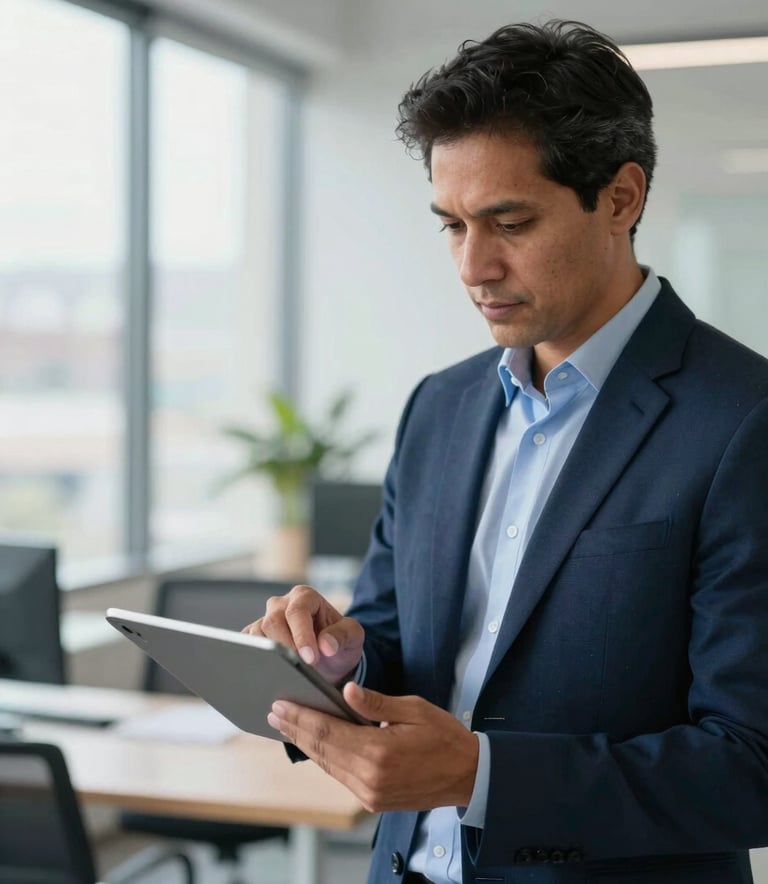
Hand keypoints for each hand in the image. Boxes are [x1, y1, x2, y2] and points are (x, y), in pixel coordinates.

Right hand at [242, 584, 363, 683]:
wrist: (329, 658)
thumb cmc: (340, 643)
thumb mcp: (353, 637)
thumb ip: (343, 635)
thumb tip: (325, 645)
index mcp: (305, 597)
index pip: (298, 612)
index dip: (302, 636)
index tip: (310, 659)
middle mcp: (281, 605)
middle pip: (272, 621)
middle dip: (285, 648)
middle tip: (297, 671)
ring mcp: (264, 621)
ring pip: (255, 635)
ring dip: (267, 656)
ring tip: (283, 676)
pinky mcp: (254, 639)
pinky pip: (245, 648)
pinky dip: (251, 661)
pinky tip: (265, 678)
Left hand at [267, 683, 479, 811]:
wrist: (469, 776)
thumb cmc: (445, 737)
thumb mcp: (414, 710)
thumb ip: (377, 703)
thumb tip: (345, 692)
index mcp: (379, 752)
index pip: (328, 732)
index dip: (301, 717)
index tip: (280, 704)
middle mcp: (369, 778)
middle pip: (321, 750)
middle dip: (296, 729)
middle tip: (274, 712)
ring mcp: (370, 794)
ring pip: (328, 765)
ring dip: (305, 744)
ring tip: (286, 726)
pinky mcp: (373, 800)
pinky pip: (340, 776)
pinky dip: (324, 758)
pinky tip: (314, 745)